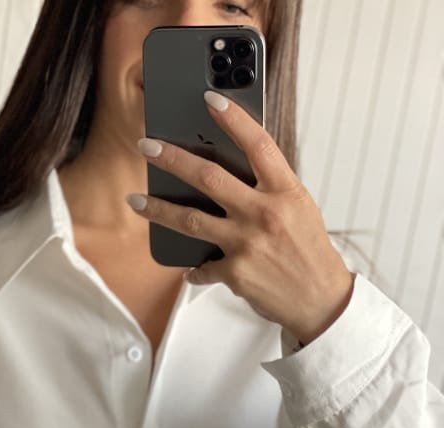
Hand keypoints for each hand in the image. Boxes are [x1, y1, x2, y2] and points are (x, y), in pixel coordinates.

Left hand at [127, 90, 355, 345]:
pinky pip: (201, 267)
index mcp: (286, 191)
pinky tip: (189, 269)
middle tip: (146, 146)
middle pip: (209, 177)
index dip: (234, 119)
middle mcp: (264, 213)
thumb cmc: (308, 251)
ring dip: (157, 209)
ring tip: (136, 201)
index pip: (258, 144)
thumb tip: (232, 170)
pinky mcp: (234, 272)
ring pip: (190, 219)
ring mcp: (247, 243)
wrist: (320, 299)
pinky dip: (194, 270)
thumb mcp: (299, 208)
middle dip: (172, 159)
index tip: (210, 99)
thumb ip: (269, 188)